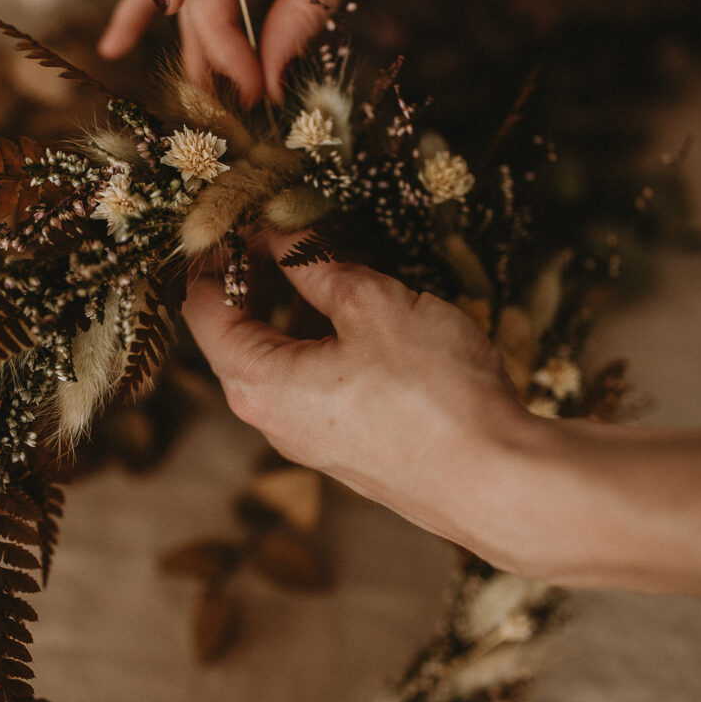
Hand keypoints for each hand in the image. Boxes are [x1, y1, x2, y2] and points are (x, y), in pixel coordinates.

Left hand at [182, 240, 700, 595]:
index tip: (239, 219)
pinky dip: (320, 349)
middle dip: (252, 283)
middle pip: (236, 340)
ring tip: (325, 272)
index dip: (215, 257)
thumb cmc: (432, 393)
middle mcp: (272, 421)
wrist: (496, 482)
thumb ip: (316, 267)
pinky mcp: (349, 455)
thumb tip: (282, 239)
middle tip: (279, 236)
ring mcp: (310, 444)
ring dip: (290, 315)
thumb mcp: (373, 305)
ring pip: (279, 366)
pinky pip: (314, 392)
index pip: (204, 311)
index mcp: (259, 383)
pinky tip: (361, 325)